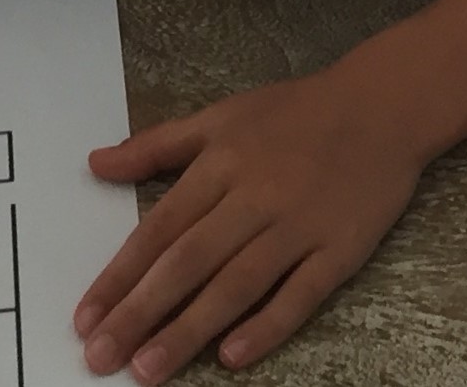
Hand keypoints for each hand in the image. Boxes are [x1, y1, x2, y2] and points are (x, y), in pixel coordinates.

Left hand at [75, 75, 422, 381]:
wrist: (380, 106)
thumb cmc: (294, 112)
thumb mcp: (219, 117)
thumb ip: (156, 146)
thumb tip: (96, 164)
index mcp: (219, 165)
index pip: (159, 229)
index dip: (120, 275)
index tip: (86, 317)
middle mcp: (252, 197)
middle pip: (189, 261)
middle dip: (140, 311)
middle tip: (101, 357)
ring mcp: (297, 227)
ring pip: (236, 284)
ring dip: (190, 329)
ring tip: (149, 368)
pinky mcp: (339, 251)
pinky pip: (300, 294)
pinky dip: (267, 325)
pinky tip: (232, 356)